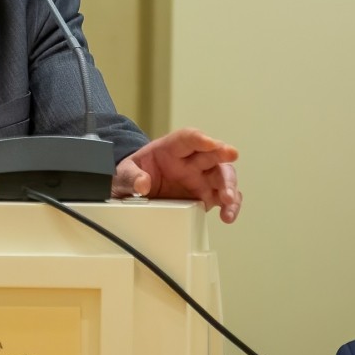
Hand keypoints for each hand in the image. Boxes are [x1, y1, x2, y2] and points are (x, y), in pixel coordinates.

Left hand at [114, 129, 240, 221]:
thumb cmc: (133, 175)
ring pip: (222, 176)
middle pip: (211, 154)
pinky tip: (228, 215)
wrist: (133, 192)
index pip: (188, 138)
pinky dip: (230, 206)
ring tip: (228, 200)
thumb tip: (142, 185)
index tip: (210, 143)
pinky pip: (223, 198)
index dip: (200, 139)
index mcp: (171, 149)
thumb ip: (131, 176)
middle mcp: (190, 161)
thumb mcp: (124, 173)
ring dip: (229, 185)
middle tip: (230, 156)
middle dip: (222, 154)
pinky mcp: (205, 196)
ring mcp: (200, 178)